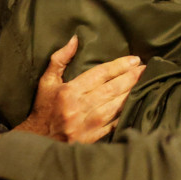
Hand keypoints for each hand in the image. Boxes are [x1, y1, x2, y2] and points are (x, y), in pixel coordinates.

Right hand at [13, 36, 144, 142]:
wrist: (35, 140)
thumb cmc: (42, 108)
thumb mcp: (46, 81)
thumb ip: (60, 59)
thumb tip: (75, 39)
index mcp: (69, 91)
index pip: (100, 74)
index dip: (119, 66)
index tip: (135, 60)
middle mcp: (79, 107)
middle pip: (111, 89)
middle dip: (131, 78)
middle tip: (146, 69)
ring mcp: (86, 125)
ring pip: (115, 107)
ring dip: (131, 94)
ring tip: (145, 83)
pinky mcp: (91, 139)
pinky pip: (113, 125)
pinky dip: (124, 115)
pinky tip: (136, 105)